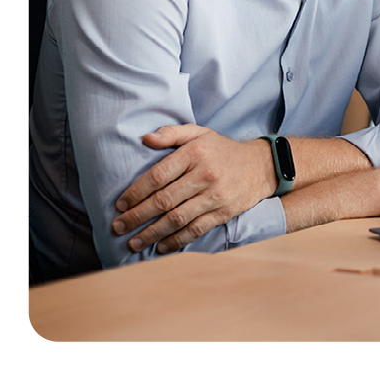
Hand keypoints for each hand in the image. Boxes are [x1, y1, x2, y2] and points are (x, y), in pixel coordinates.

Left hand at [111, 125, 275, 253]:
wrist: (261, 165)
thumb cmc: (222, 150)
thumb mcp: (200, 133)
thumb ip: (172, 133)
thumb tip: (145, 138)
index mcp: (195, 152)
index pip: (158, 175)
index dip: (136, 192)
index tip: (120, 205)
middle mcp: (205, 174)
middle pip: (164, 200)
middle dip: (137, 216)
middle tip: (118, 227)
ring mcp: (215, 195)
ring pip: (177, 219)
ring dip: (152, 233)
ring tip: (134, 242)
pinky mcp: (224, 212)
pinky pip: (195, 230)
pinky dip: (176, 241)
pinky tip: (161, 246)